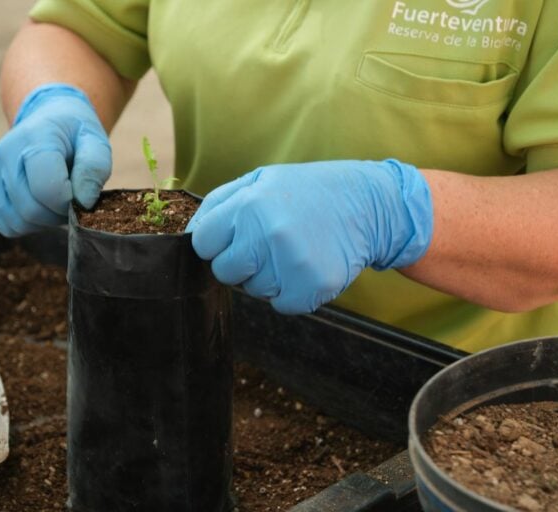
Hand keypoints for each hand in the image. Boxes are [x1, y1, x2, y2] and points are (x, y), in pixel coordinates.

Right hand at [0, 83, 110, 236]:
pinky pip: (5, 225)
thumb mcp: (95, 142)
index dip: (70, 203)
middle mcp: (5, 155)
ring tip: (56, 200)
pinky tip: (40, 206)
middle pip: (31, 210)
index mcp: (34, 140)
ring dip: (43, 221)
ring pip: (17, 222)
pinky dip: (27, 224)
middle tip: (71, 200)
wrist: (48, 118)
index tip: (81, 195)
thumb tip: (82, 202)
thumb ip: (94, 168)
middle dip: (58, 215)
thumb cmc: (74, 133)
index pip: (47, 190)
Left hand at [186, 160, 433, 313]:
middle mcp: (267, 234)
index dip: (218, 243)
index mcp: (248, 204)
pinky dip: (292, 293)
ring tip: (294, 249)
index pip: (202, 244)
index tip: (239, 236)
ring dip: (269, 277)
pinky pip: (282, 305)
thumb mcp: (260, 180)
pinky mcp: (313, 287)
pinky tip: (307, 266)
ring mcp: (291, 263)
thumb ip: (218, 206)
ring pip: (254, 291)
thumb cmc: (306, 193)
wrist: (368, 204)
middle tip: (269, 243)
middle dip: (242, 262)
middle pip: (225, 271)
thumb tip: (189, 237)